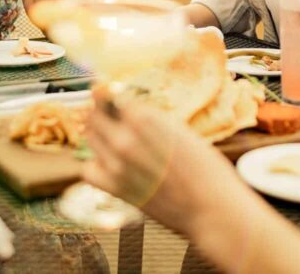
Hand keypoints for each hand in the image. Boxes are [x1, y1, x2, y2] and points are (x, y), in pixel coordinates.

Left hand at [82, 88, 241, 236]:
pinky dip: (93, 162)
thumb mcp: (179, 129)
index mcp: (143, 119)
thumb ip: (150, 116)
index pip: (108, 94)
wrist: (211, 208)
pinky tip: (106, 160)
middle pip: (94, 114)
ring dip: (97, 132)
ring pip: (89, 137)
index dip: (109, 91)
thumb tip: (126, 105)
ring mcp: (116, 165)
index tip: (109, 91)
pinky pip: (88, 169)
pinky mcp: (115, 188)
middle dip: (100, 110)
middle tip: (110, 112)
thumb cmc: (205, 167)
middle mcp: (124, 139)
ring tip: (112, 134)